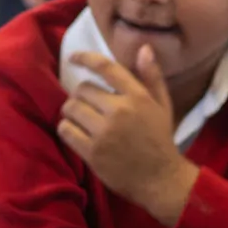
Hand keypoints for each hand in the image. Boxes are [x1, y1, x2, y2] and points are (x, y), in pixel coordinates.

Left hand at [59, 47, 196, 227]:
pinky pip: (65, 130)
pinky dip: (67, 129)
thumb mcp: (162, 106)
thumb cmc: (160, 140)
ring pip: (70, 108)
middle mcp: (119, 110)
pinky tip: (76, 133)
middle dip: (82, 96)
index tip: (73, 57)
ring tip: (81, 120)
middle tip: (88, 106)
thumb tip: (143, 48)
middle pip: (82, 89)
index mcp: (137, 97)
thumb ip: (152, 77)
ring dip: (72, 112)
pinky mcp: (92, 152)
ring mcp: (104, 132)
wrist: (161, 180)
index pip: (106, 67)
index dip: (85, 58)